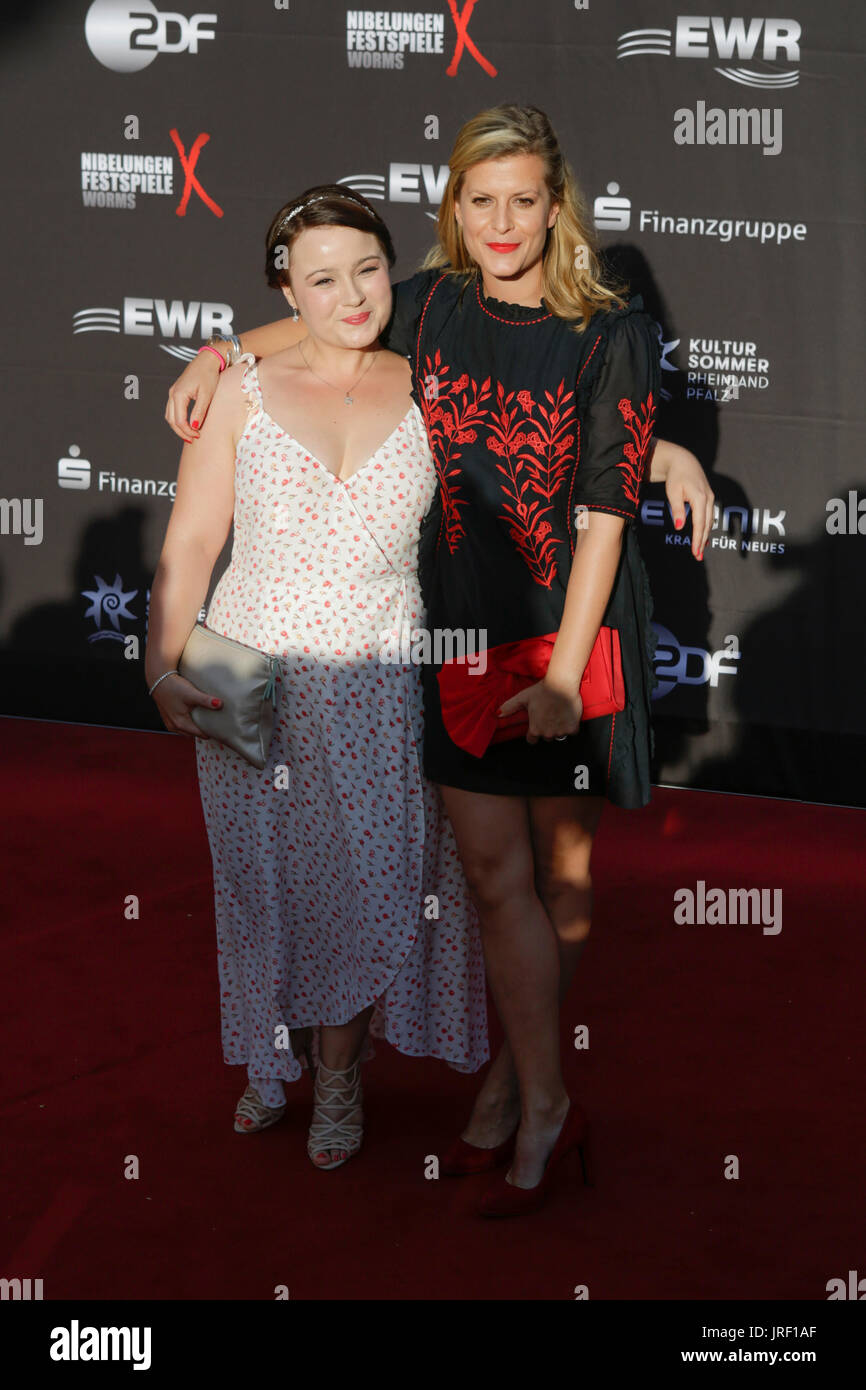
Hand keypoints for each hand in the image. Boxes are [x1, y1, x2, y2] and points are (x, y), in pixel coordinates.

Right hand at [150, 672, 222, 738]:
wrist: (158, 679)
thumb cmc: (174, 687)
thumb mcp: (192, 694)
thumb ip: (206, 700)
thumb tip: (220, 705)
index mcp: (181, 724)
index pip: (200, 734)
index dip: (211, 732)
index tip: (221, 730)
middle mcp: (174, 726)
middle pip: (193, 734)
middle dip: (204, 731)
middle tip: (216, 726)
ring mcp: (170, 723)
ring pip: (186, 731)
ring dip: (195, 728)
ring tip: (207, 722)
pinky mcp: (168, 717)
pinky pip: (181, 725)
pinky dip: (188, 723)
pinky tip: (194, 716)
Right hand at [165, 352, 220, 442]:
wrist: (208, 360)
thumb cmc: (209, 375)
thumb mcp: (207, 395)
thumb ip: (199, 411)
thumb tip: (194, 427)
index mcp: (178, 394)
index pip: (179, 420)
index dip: (188, 431)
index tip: (198, 436)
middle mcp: (172, 394)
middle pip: (171, 420)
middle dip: (181, 432)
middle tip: (193, 440)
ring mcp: (173, 392)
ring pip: (170, 416)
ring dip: (178, 427)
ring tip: (190, 434)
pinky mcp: (176, 392)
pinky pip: (173, 410)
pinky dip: (178, 419)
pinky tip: (188, 424)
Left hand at [497, 678, 583, 743]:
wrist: (561, 685)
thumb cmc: (542, 691)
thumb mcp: (522, 698)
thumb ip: (509, 707)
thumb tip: (497, 714)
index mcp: (534, 729)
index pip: (532, 740)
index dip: (533, 733)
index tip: (537, 725)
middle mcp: (547, 733)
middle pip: (546, 737)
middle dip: (547, 729)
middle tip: (548, 716)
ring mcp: (560, 732)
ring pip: (559, 735)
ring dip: (559, 728)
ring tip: (558, 715)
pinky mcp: (572, 728)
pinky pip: (572, 732)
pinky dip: (571, 726)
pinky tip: (568, 716)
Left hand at [651, 440, 714, 560]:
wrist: (683, 462)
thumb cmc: (676, 476)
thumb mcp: (672, 492)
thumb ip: (676, 510)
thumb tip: (679, 526)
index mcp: (699, 497)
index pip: (699, 522)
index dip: (697, 538)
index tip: (695, 551)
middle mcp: (708, 498)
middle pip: (706, 524)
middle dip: (702, 541)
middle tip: (698, 556)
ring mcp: (710, 498)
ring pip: (709, 521)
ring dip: (705, 536)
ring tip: (700, 550)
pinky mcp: (708, 498)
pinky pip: (708, 516)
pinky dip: (705, 527)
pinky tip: (702, 536)